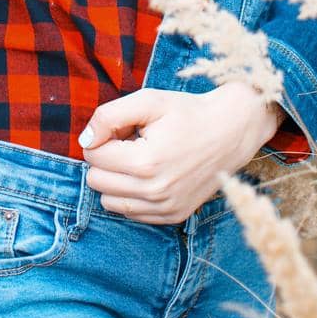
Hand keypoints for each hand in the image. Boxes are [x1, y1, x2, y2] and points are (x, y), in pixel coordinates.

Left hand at [78, 85, 283, 224]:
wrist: (231, 132)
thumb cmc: (187, 112)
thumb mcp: (148, 100)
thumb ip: (109, 116)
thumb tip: (85, 140)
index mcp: (145, 162)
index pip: (93, 156)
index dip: (102, 136)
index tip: (124, 127)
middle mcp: (154, 192)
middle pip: (96, 181)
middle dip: (105, 158)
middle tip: (130, 141)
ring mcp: (164, 208)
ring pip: (108, 201)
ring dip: (115, 179)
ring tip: (139, 158)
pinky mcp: (172, 217)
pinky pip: (130, 213)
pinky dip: (131, 194)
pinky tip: (150, 174)